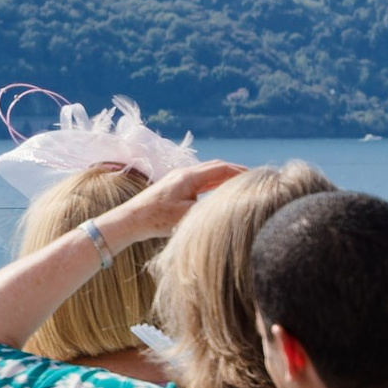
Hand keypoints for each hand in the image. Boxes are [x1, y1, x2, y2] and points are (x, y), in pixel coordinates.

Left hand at [103, 161, 244, 243]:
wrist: (130, 220)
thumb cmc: (156, 219)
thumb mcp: (187, 216)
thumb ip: (209, 209)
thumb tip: (230, 208)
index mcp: (189, 177)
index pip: (222, 169)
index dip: (240, 172)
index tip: (256, 176)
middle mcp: (184, 173)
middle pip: (216, 167)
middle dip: (235, 171)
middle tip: (253, 178)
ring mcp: (178, 178)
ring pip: (207, 173)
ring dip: (224, 176)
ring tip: (241, 183)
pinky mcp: (174, 187)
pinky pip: (199, 181)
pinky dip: (213, 183)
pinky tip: (219, 191)